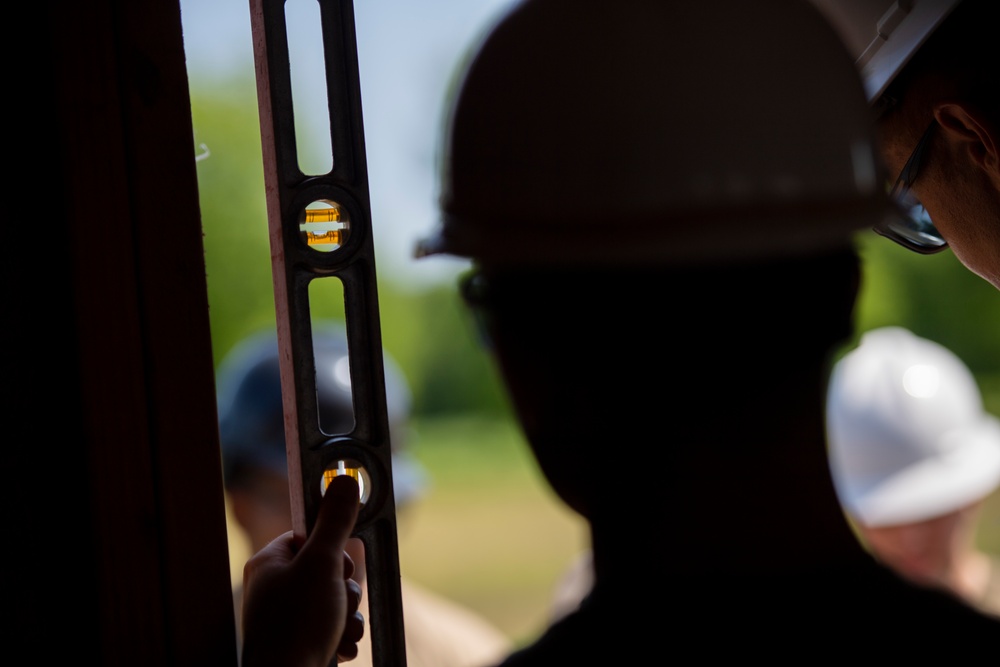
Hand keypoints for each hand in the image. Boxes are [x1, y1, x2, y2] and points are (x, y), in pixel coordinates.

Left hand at [241, 475, 364, 665]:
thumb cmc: (296, 626)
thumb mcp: (322, 563)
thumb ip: (336, 522)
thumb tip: (345, 481)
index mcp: (269, 563)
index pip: (308, 536)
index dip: (331, 549)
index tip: (337, 563)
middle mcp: (274, 589)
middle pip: (328, 570)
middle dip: (345, 589)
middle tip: (337, 600)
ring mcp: (286, 618)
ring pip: (335, 600)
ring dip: (348, 615)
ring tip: (338, 629)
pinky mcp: (300, 642)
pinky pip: (332, 627)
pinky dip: (342, 635)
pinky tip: (338, 647)